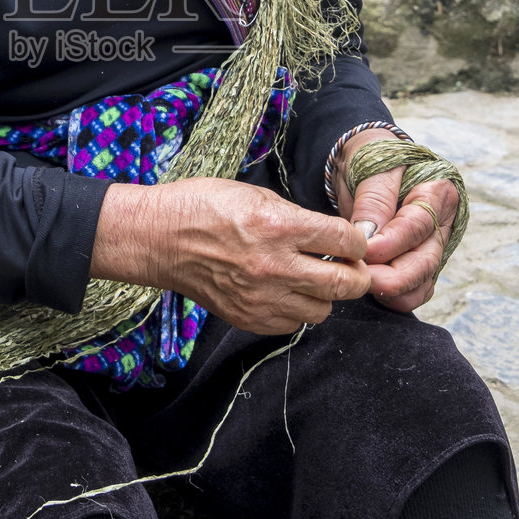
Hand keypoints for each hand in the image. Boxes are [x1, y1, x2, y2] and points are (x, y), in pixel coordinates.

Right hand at [91, 178, 370, 336]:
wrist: (161, 239)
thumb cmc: (204, 207)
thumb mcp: (256, 194)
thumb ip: (297, 217)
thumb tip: (332, 234)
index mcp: (279, 226)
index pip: (346, 241)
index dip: (357, 241)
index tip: (353, 241)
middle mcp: (275, 266)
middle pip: (346, 284)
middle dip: (357, 275)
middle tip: (351, 267)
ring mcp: (262, 298)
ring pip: (323, 310)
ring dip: (325, 294)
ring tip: (311, 279)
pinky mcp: (249, 318)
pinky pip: (293, 324)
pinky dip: (297, 310)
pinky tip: (285, 292)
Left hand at [330, 130, 459, 313]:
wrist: (367, 164)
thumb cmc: (371, 160)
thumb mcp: (370, 168)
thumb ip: (373, 200)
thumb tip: (369, 235)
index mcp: (437, 192)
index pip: (419, 224)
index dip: (393, 242)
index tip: (366, 250)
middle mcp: (442, 224)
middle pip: (426, 260)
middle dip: (394, 277)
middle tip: (362, 278)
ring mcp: (433, 247)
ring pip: (423, 281)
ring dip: (394, 291)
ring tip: (362, 283)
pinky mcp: (420, 265)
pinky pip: (415, 291)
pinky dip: (395, 298)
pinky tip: (372, 291)